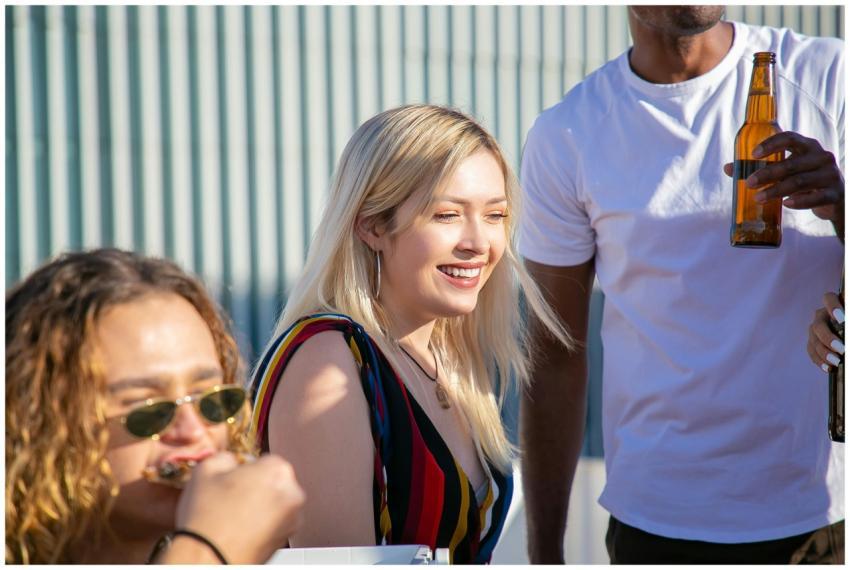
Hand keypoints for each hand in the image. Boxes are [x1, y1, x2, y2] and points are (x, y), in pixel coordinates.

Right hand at [171, 452, 304, 563]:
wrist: (207, 560)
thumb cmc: (208, 519)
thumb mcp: (206, 469)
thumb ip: (226, 457)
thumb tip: (231, 461)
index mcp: (278, 470)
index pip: (264, 460)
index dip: (244, 468)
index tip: (232, 477)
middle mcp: (292, 493)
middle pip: (273, 481)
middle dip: (255, 486)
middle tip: (230, 497)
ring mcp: (292, 519)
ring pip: (274, 502)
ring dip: (259, 505)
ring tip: (232, 515)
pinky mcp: (286, 540)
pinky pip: (273, 522)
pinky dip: (261, 523)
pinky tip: (239, 529)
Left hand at [722, 131, 843, 221]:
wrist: (834, 200)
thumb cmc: (804, 181)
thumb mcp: (785, 171)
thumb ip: (760, 168)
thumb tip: (728, 168)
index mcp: (808, 146)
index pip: (790, 138)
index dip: (771, 144)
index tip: (754, 154)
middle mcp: (822, 157)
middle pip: (791, 164)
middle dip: (767, 174)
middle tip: (749, 183)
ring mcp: (831, 175)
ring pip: (800, 182)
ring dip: (776, 190)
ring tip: (758, 198)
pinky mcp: (835, 194)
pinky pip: (815, 198)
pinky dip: (799, 202)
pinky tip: (785, 204)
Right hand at [807, 292, 844, 372]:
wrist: (846, 337)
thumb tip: (848, 335)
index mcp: (834, 305)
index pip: (829, 299)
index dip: (833, 307)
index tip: (843, 320)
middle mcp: (822, 316)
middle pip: (818, 325)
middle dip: (828, 338)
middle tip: (841, 348)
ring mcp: (815, 331)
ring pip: (814, 341)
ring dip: (824, 353)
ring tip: (837, 362)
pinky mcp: (813, 343)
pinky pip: (812, 352)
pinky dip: (820, 361)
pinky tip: (828, 368)